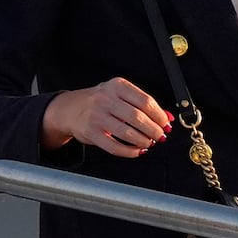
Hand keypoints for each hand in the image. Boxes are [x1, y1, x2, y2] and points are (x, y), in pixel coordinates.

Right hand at [41, 77, 173, 157]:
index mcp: (117, 86)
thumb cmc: (100, 101)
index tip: (166, 123)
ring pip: (127, 133)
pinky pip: (114, 146)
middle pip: (138, 117)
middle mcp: (106, 99)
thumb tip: (166, 118)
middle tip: (160, 136)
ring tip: (149, 143)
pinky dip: (129, 151)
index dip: (159, 115)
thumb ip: (142, 105)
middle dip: (154, 129)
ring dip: (143, 141)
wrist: (70, 109)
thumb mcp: (120, 95)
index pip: (145, 101)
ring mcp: (97, 116)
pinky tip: (137, 151)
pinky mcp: (91, 133)